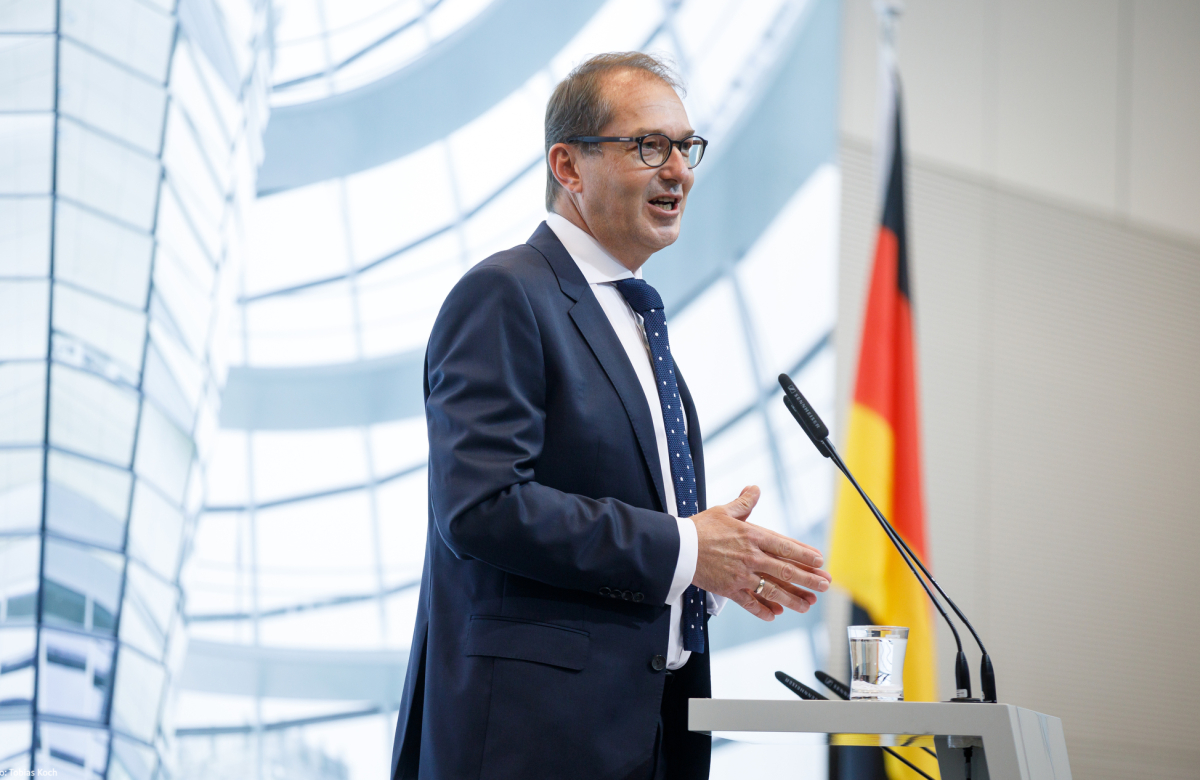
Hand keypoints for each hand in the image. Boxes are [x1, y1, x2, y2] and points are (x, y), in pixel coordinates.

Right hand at [691, 485, 831, 620]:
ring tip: (807, 605)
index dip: (804, 554)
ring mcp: (741, 575)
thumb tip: (754, 488)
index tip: (820, 562)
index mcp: (752, 536)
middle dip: (808, 579)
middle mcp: (751, 557)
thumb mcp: (724, 511)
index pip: (785, 546)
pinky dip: (762, 610)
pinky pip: (749, 603)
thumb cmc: (701, 528)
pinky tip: (774, 615)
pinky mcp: (729, 589)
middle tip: (825, 585)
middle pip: (785, 570)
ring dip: (792, 599)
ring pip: (772, 590)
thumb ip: (744, 503)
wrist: (678, 548)